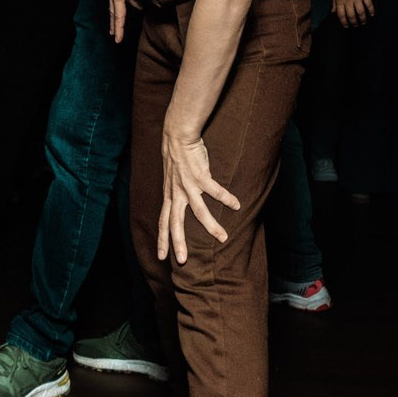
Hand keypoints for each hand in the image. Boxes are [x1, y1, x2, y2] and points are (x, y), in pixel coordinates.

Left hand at [157, 126, 239, 260]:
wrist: (177, 135)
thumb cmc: (176, 156)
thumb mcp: (171, 178)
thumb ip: (175, 192)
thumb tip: (181, 203)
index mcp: (169, 195)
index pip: (163, 222)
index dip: (162, 239)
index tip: (161, 257)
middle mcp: (176, 193)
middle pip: (175, 223)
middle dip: (178, 242)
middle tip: (181, 261)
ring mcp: (188, 185)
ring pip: (199, 212)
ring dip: (211, 226)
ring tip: (223, 237)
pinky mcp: (200, 175)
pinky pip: (215, 190)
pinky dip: (226, 198)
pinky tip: (236, 205)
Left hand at [333, 0, 374, 27]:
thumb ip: (334, 2)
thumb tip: (332, 12)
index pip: (341, 15)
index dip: (344, 22)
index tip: (346, 26)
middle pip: (351, 16)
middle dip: (354, 23)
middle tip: (356, 25)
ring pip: (360, 12)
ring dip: (362, 19)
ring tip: (363, 22)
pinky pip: (369, 5)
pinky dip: (371, 11)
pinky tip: (371, 14)